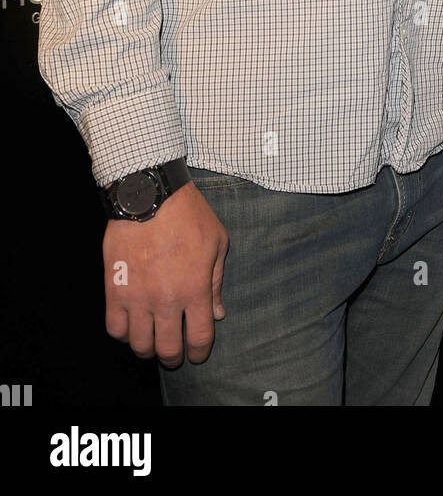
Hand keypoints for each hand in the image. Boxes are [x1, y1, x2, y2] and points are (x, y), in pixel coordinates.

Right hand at [103, 181, 228, 366]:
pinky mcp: (114, 289)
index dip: (200, 352)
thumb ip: (216, 281)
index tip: (198, 354)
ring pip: (140, 344)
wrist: (149, 194)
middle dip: (174, 358)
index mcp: (194, 289)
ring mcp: (137, 296)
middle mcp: (165, 299)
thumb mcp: (216, 242)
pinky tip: (131, 326)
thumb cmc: (188, 214)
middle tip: (174, 355)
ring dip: (148, 349)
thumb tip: (217, 313)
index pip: (199, 338)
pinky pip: (114, 327)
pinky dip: (123, 333)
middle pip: (168, 349)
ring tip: (151, 342)